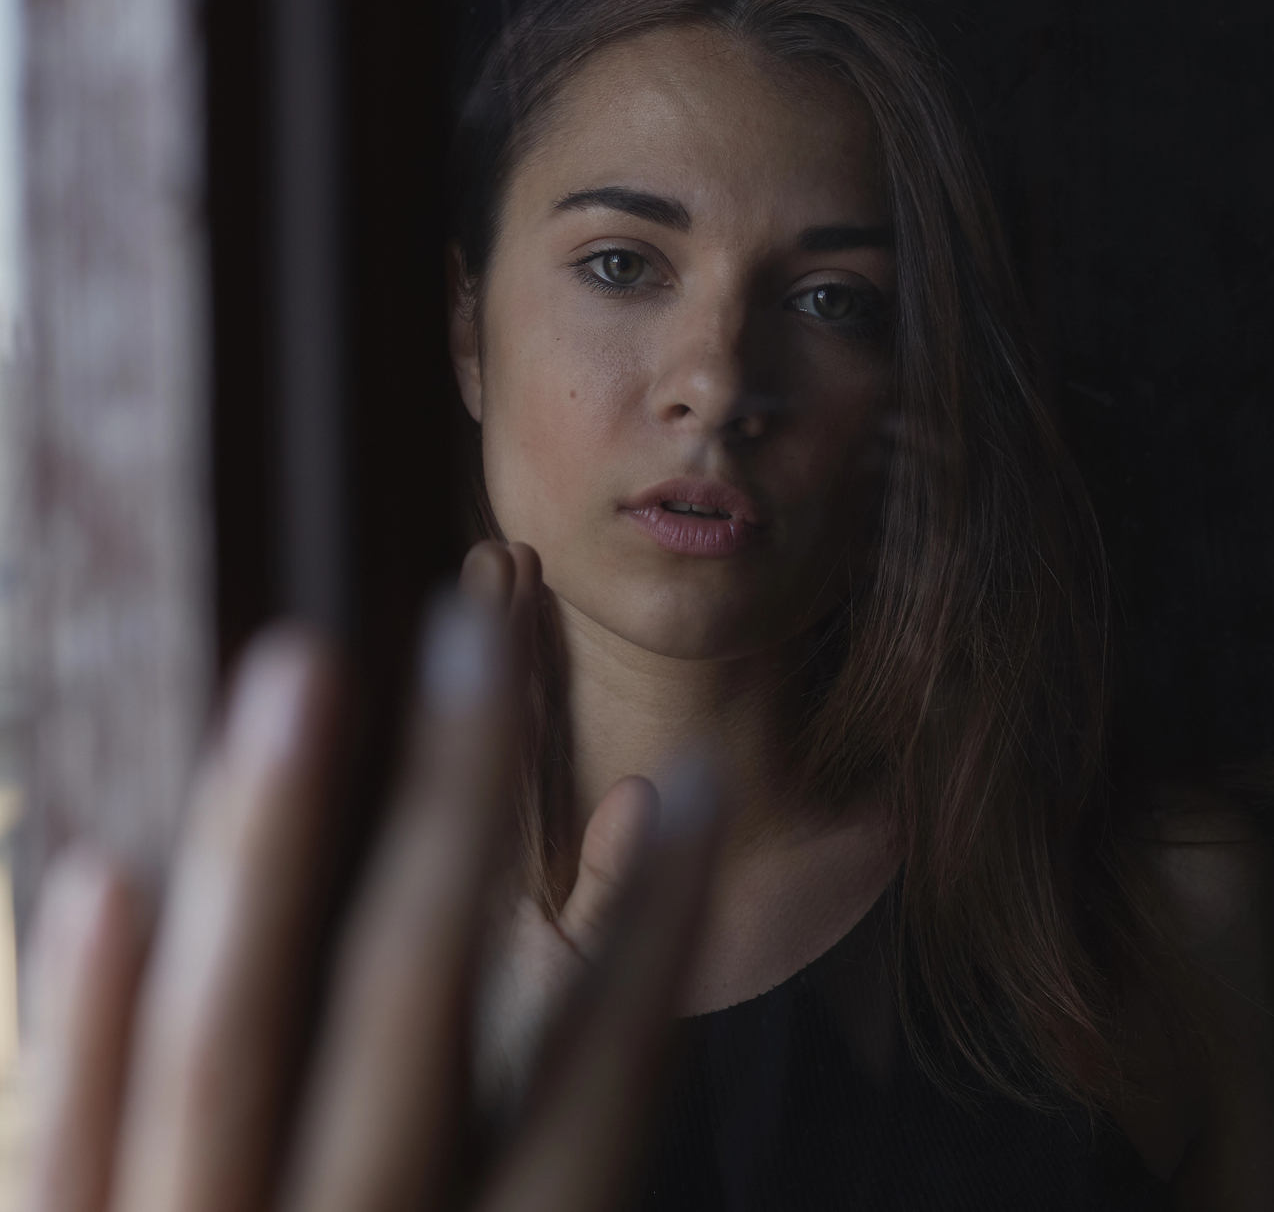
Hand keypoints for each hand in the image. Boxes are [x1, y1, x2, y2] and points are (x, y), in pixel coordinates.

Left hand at [22, 561, 718, 1211]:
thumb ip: (553, 1151)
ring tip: (301, 666)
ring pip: (221, 1038)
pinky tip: (102, 872)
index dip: (655, 927)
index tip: (697, 781)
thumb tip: (629, 957)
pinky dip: (82, 1016)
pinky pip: (61, 1153)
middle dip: (454, 801)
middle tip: (476, 633)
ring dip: (261, 841)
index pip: (599, 1085)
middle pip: (408, 997)